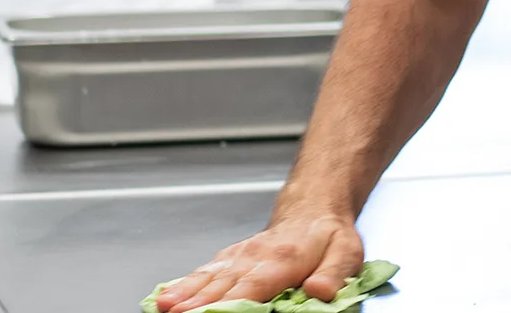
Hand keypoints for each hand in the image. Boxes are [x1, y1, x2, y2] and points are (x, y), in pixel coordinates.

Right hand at [154, 212, 363, 312]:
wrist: (313, 208)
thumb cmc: (328, 236)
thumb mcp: (345, 253)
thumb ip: (333, 274)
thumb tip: (320, 291)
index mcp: (283, 260)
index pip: (252, 287)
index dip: (230, 303)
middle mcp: (255, 257)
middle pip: (223, 285)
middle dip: (198, 302)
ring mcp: (239, 256)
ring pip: (208, 277)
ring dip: (185, 293)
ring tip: (165, 306)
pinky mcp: (230, 257)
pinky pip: (204, 271)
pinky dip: (185, 283)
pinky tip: (169, 295)